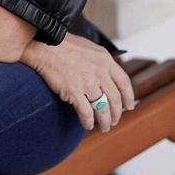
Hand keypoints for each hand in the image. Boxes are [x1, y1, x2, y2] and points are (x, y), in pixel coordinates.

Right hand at [21, 33, 135, 132]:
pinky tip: (87, 125)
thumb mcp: (91, 49)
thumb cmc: (65, 46)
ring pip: (103, 109)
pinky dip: (88, 122)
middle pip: (115, 99)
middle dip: (116, 113)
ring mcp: (87, 82)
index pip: (124, 83)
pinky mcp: (74, 91)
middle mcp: (100, 72)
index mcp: (106, 61)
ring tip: (104, 127)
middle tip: (114, 121)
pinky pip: (86, 112)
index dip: (128, 97)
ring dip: (105, 121)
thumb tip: (109, 75)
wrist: (45, 46)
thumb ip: (102, 62)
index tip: (129, 106)